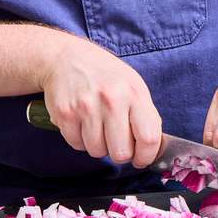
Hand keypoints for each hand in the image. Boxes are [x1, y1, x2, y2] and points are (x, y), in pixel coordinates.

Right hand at [38, 35, 162, 166]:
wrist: (64, 58)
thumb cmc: (103, 75)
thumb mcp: (132, 85)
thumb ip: (144, 115)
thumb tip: (152, 149)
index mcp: (134, 93)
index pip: (149, 138)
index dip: (146, 156)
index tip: (140, 159)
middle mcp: (112, 100)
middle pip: (121, 153)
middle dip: (120, 152)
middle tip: (115, 140)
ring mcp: (86, 107)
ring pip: (97, 151)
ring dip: (98, 145)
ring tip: (96, 126)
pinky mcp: (65, 114)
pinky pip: (77, 145)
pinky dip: (79, 139)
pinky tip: (81, 122)